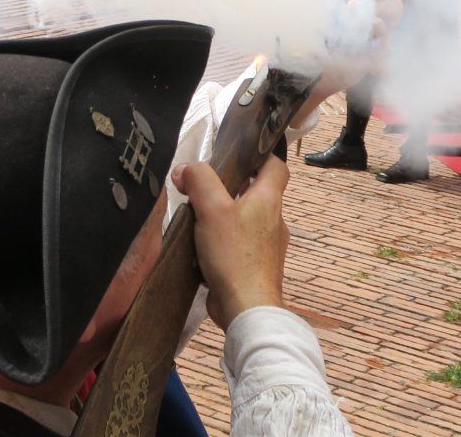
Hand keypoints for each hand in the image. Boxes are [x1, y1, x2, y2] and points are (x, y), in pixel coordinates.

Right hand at [171, 154, 289, 330]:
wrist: (247, 308)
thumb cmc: (234, 255)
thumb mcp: (211, 208)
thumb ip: (198, 181)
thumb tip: (184, 169)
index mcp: (268, 200)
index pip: (276, 167)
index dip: (261, 154)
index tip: (239, 152)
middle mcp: (273, 221)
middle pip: (257, 193)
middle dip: (232, 187)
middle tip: (205, 185)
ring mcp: (266, 246)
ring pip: (246, 220)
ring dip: (225, 216)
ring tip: (198, 217)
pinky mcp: (254, 267)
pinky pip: (239, 245)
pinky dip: (223, 242)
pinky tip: (201, 248)